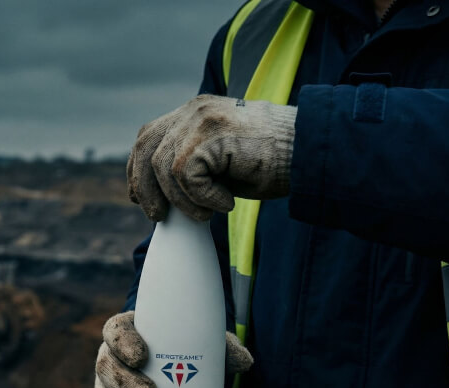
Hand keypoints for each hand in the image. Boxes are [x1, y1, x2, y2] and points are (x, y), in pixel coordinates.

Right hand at [94, 310, 253, 387]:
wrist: (184, 380)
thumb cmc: (191, 355)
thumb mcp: (207, 347)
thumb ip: (225, 348)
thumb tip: (245, 362)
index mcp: (128, 333)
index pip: (115, 331)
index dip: (121, 342)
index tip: (141, 357)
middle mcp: (112, 358)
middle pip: (106, 368)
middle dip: (125, 385)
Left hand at [127, 95, 296, 221]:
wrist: (311, 152)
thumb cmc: (273, 163)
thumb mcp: (221, 163)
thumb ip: (191, 166)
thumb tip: (160, 194)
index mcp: (194, 112)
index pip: (149, 136)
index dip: (137, 168)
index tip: (137, 197)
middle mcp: (194, 110)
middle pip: (146, 146)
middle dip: (145, 187)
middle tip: (157, 216)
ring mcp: (202, 118)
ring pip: (166, 167)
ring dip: (184, 201)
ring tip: (208, 212)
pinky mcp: (213, 134)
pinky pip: (187, 175)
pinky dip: (203, 198)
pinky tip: (226, 203)